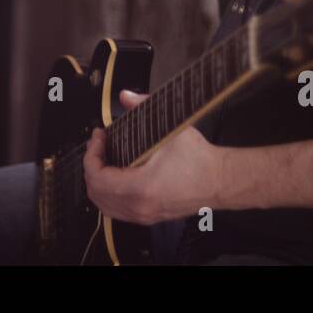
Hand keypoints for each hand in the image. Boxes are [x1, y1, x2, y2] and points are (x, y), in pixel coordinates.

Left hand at [83, 89, 224, 224]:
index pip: (97, 178)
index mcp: (140, 189)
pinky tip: (115, 175)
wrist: (220, 180)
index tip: (99, 138)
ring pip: (105, 206)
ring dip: (98, 181)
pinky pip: (117, 210)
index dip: (92, 155)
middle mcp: (139, 207)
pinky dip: (109, 194)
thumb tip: (127, 96)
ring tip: (104, 159)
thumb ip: (143, 107)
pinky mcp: (149, 216)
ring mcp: (143, 215)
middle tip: (98, 146)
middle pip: (96, 194)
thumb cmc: (199, 161)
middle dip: (92, 166)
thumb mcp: (169, 129)